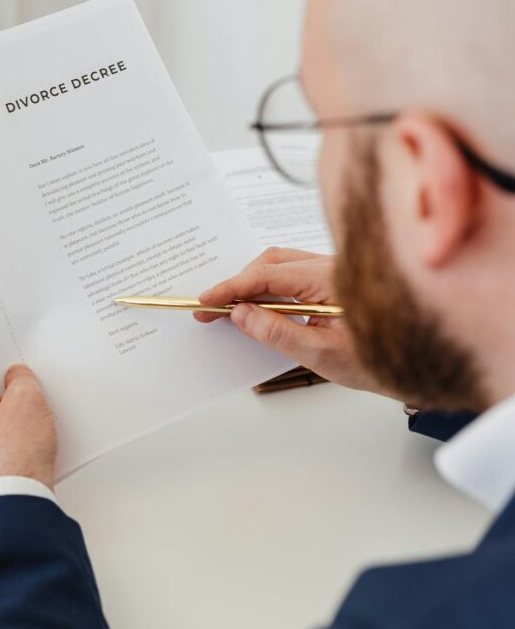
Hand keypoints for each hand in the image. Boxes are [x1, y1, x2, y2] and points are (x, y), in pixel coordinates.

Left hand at [0, 308, 57, 488]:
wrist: (17, 498)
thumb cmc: (15, 455)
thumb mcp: (26, 401)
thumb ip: (20, 378)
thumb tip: (16, 375)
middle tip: (11, 336)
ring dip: (6, 375)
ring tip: (32, 368)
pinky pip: (0, 408)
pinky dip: (15, 397)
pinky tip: (39, 397)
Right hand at [195, 247, 395, 397]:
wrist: (422, 365)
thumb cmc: (380, 360)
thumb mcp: (322, 354)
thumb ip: (279, 333)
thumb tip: (243, 314)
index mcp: (330, 279)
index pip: (268, 276)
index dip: (232, 288)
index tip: (207, 301)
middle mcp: (332, 268)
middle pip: (272, 264)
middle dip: (238, 285)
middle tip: (212, 309)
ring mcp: (334, 273)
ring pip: (282, 267)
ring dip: (253, 285)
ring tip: (232, 310)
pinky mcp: (334, 283)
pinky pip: (294, 277)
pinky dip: (271, 289)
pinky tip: (260, 308)